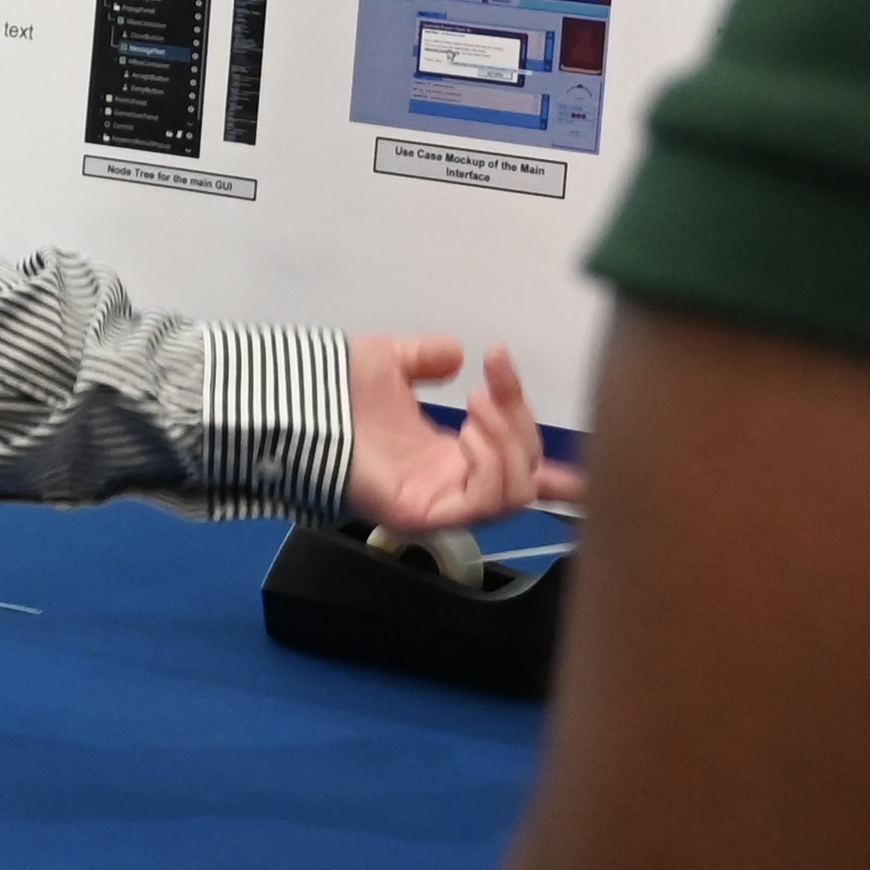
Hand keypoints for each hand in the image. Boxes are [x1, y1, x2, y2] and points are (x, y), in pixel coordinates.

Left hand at [344, 334, 573, 534]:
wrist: (293, 402)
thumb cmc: (333, 388)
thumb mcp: (391, 363)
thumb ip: (427, 358)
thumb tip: (457, 353)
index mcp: (446, 457)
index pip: (514, 472)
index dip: (553, 472)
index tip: (576, 447)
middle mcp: (449, 485)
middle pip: (525, 477)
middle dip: (522, 425)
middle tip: (492, 386)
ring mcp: (438, 504)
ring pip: (513, 493)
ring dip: (510, 443)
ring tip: (479, 403)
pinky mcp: (422, 515)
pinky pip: (482, 504)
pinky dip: (490, 465)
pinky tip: (469, 432)